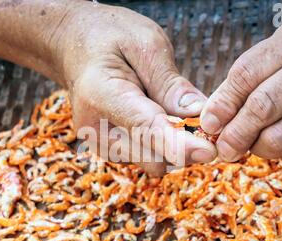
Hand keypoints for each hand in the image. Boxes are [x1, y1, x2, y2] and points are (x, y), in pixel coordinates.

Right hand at [51, 1, 215, 176]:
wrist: (73, 46)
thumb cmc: (108, 38)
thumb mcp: (145, 44)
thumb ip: (169, 83)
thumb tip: (198, 115)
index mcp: (99, 95)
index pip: (145, 128)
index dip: (179, 143)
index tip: (208, 151)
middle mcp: (94, 128)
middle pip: (152, 156)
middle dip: (182, 143)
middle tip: (200, 118)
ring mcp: (100, 143)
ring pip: (153, 161)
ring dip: (172, 144)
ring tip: (170, 109)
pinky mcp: (109, 150)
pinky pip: (147, 158)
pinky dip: (162, 144)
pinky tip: (159, 118)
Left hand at [200, 11, 281, 165]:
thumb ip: (248, 77)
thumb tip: (214, 117)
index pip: (247, 74)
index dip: (222, 104)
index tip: (210, 123)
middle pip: (263, 107)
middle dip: (236, 134)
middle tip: (225, 147)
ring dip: (258, 148)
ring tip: (252, 144)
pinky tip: (281, 144)